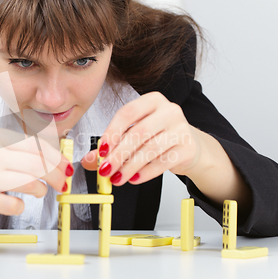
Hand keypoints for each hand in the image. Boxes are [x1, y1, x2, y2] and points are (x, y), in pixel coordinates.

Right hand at [0, 128, 72, 229]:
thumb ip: (18, 150)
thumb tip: (51, 155)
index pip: (37, 146)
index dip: (57, 158)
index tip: (65, 166)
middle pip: (38, 164)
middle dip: (56, 175)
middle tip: (62, 183)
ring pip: (29, 181)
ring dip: (41, 189)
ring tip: (40, 192)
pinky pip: (11, 204)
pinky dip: (20, 207)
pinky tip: (16, 204)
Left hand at [81, 92, 203, 184]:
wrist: (189, 145)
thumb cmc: (158, 135)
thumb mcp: (134, 134)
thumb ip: (111, 145)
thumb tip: (88, 160)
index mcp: (152, 100)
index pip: (128, 113)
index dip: (112, 132)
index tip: (102, 150)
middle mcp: (168, 110)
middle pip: (138, 133)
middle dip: (118, 154)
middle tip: (106, 169)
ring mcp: (181, 128)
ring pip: (150, 149)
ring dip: (129, 166)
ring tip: (118, 178)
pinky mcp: (188, 148)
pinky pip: (163, 162)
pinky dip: (145, 173)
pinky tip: (134, 178)